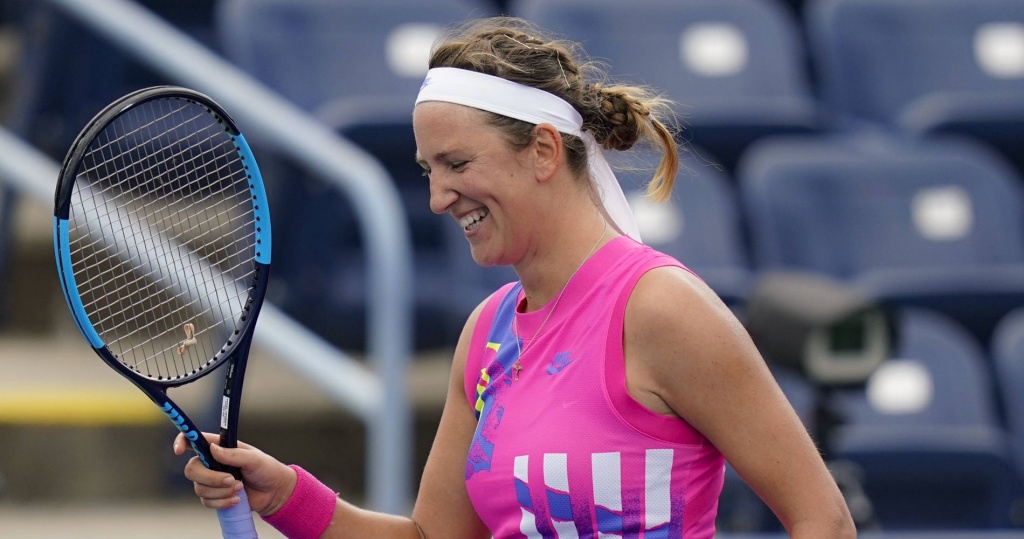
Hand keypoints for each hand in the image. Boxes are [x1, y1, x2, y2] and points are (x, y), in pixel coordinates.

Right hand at [173, 432, 296, 515]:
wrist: (274, 492)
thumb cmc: (266, 469)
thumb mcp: (254, 458)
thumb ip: (233, 454)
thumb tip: (212, 449)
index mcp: (220, 447)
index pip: (194, 440)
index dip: (182, 442)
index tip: (179, 451)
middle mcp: (211, 462)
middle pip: (191, 469)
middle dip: (210, 478)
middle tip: (232, 480)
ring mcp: (211, 480)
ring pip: (199, 488)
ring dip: (221, 491)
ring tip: (240, 489)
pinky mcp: (214, 496)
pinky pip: (206, 501)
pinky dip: (222, 502)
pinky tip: (236, 499)